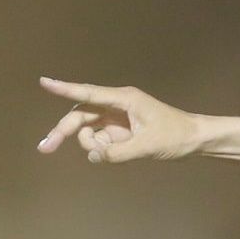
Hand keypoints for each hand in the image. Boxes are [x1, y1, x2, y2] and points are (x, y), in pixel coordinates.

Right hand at [36, 78, 200, 163]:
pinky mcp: (120, 132)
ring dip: (88, 144)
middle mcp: (116, 106)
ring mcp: (117, 120)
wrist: (196, 140)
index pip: (88, 94)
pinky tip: (108, 156)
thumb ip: (118, 152)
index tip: (44, 82)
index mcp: (123, 99)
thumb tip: (93, 156)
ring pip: (88, 130)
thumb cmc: (176, 135)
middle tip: (45, 148)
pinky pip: (99, 141)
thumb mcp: (147, 146)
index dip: (64, 89)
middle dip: (63, 132)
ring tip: (103, 154)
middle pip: (80, 116)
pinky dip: (99, 150)